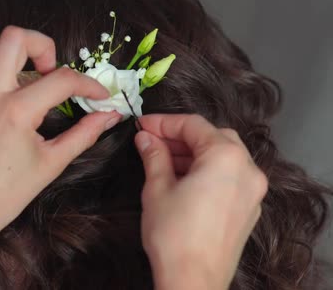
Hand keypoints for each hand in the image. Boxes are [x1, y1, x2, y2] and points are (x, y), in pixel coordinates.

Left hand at [0, 26, 121, 287]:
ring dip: (2, 51)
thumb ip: (83, 135)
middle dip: (41, 46)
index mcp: (17, 112)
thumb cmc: (6, 194)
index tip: (95, 94)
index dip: (88, 83)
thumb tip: (109, 116)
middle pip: (15, 38)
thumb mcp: (51, 164)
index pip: (62, 79)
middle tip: (47, 70)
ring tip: (13, 72)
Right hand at [134, 114, 267, 289]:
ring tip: (164, 162)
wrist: (193, 280)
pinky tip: (184, 180)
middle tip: (153, 142)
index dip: (164, 122)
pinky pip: (230, 177)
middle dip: (181, 136)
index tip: (143, 125)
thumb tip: (146, 138)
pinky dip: (208, 171)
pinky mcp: (249, 209)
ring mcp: (252, 191)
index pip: (193, 125)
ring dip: (195, 154)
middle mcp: (247, 169)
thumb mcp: (157, 188)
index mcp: (226, 158)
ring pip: (224, 156)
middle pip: (214, 136)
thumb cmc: (174, 235)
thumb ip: (154, 156)